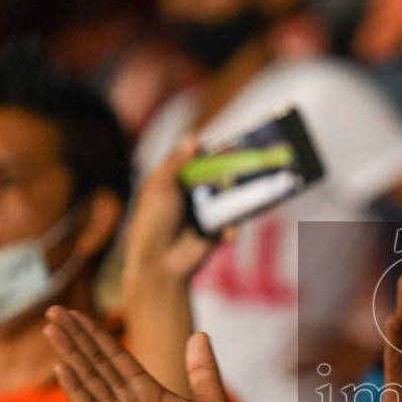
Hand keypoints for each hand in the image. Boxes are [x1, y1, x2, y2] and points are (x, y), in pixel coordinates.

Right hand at [47, 307, 235, 401]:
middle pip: (97, 364)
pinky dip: (77, 389)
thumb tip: (199, 335)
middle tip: (54, 312)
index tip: (79, 315)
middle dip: (77, 338)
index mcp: (150, 394)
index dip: (98, 337)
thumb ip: (203, 370)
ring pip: (90, 380)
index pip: (117, 359)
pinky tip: (61, 368)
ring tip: (52, 330)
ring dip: (70, 355)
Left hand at [121, 140, 231, 308]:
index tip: (230, 144)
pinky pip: (232, 223)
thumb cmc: (153, 222)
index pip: (197, 161)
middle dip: (232, 171)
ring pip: (229, 199)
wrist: (161, 263)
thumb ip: (175, 162)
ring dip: (237, 199)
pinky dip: (232, 228)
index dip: (213, 152)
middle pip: (218, 177)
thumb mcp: (160, 186)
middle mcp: (192, 194)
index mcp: (175, 181)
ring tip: (245, 198)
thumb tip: (193, 137)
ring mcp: (206, 213)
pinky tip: (227, 235)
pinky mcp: (217, 231)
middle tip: (248, 164)